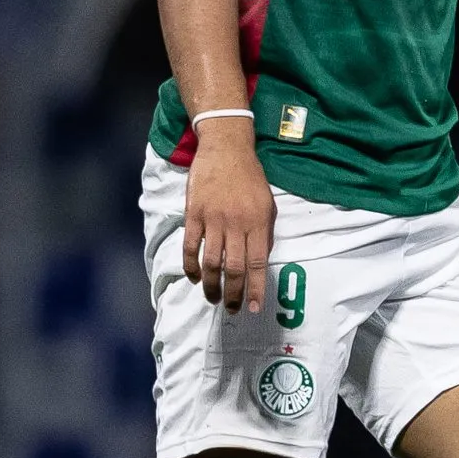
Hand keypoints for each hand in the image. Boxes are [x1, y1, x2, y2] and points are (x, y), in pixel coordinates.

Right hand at [180, 121, 277, 311]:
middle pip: (233, 268)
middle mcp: (236, 223)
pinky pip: (190, 246)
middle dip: (232, 294)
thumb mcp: (268, 204)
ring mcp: (213, 219)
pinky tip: (194, 277)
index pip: (257, 263)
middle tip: (230, 309)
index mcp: (258, 222)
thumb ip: (264, 233)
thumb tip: (259, 262)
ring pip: (211, 262)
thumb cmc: (250, 178)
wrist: (226, 148)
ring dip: (211, 285)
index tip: (252, 308)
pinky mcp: (193, 214)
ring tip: (213, 298)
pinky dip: (191, 266)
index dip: (254, 288)